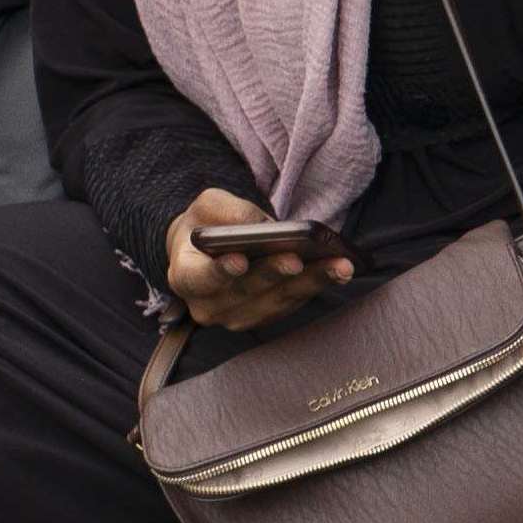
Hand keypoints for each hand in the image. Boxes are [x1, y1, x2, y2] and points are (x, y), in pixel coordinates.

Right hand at [163, 186, 350, 335]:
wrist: (209, 250)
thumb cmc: (207, 224)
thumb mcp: (207, 205)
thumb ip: (227, 211)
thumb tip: (260, 225)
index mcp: (184, 275)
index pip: (199, 278)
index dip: (218, 273)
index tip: (238, 261)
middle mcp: (208, 305)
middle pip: (244, 292)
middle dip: (274, 274)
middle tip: (298, 260)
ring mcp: (236, 316)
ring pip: (275, 302)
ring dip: (309, 283)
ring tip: (337, 264)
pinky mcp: (264, 317)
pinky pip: (292, 304)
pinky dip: (316, 287)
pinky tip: (338, 270)